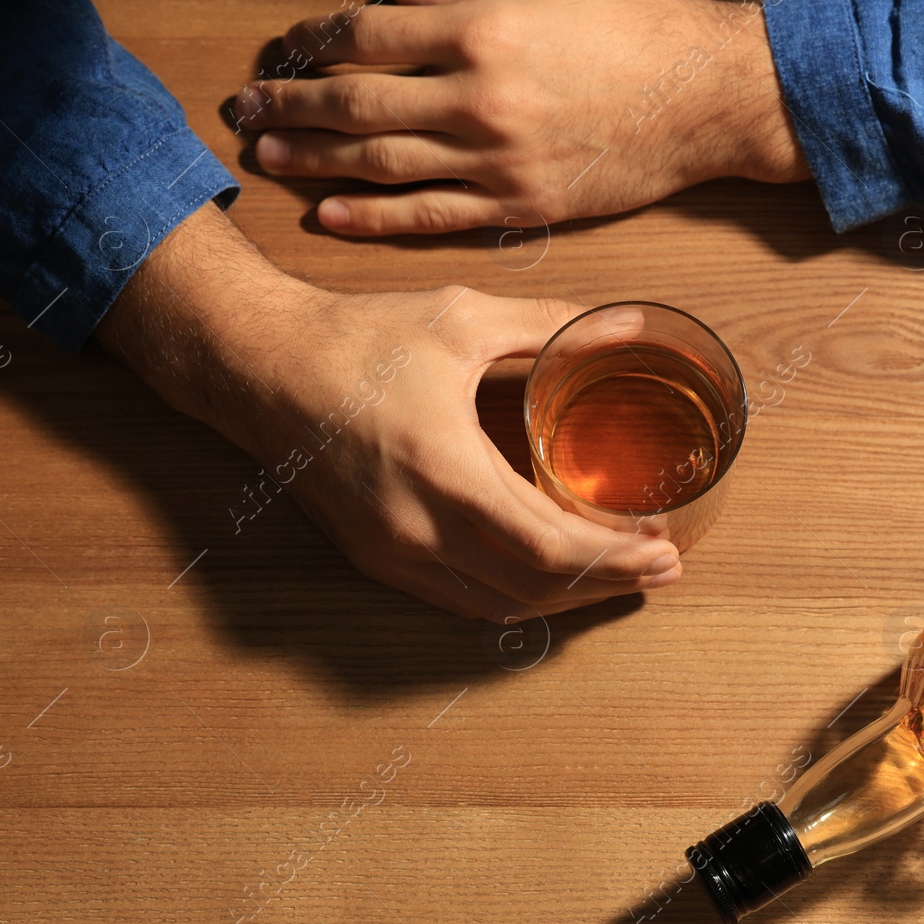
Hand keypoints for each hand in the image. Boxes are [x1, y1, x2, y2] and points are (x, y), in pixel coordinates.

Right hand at [97, 204, 681, 620]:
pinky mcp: (374, 558)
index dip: (616, 558)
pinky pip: (460, 598)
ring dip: (565, 598)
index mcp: (446, 471)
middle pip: (534, 589)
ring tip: (617, 574)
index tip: (665, 549)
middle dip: (607, 583)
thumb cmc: (358, 340)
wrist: (258, 365)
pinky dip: (516, 595)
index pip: (551, 548)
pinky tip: (548, 576)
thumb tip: (629, 326)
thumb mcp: (464, 318)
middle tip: (660, 568)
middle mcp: (417, 529)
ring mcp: (391, 553)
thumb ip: (554, 326)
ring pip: (498, 606)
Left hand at [233, 0, 809, 235]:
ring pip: (383, 166)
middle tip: (245, 111)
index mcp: (484, 32)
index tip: (284, 46)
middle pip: (358, 105)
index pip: (369, 36)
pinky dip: (376, 220)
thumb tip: (398, 3)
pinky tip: (331, 216)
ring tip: (267, 159)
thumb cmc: (641, 23)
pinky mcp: (523, 206)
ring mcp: (500, 162)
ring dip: (316, 164)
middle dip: (292, 106)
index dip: (314, 40)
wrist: (712, 99)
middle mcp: (480, 100)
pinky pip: (433, 217)